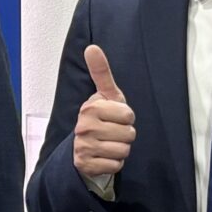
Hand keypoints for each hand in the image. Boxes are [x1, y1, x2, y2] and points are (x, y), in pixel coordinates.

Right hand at [73, 43, 134, 183]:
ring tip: (109, 144)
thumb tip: (92, 47)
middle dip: (125, 134)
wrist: (82, 147)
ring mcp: (83, 147)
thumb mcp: (104, 95)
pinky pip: (116, 165)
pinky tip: (104, 156)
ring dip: (120, 149)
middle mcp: (84, 127)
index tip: (114, 117)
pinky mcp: (86, 164)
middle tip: (112, 132)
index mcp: (90, 108)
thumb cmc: (100, 118)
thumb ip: (101, 72)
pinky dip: (114, 163)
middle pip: (129, 134)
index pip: (128, 115)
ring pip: (123, 150)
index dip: (126, 117)